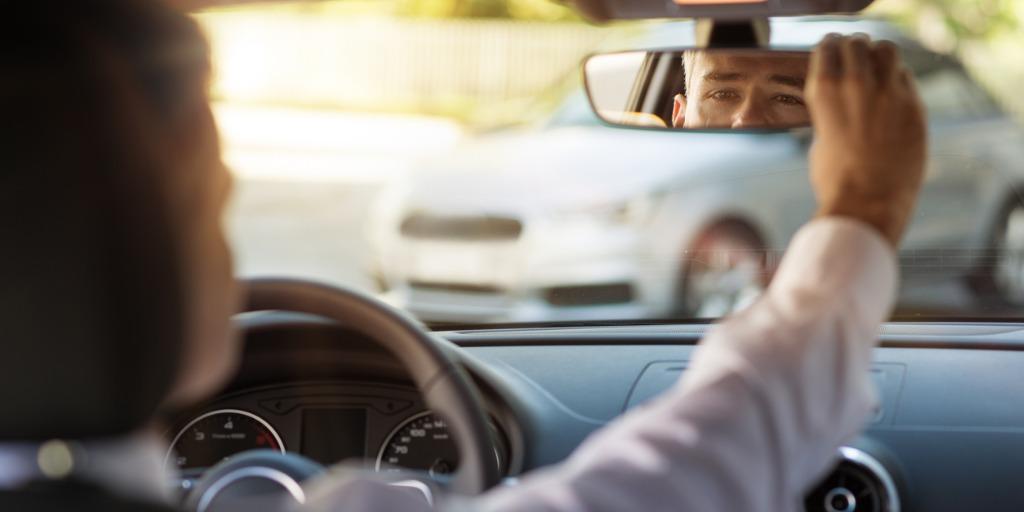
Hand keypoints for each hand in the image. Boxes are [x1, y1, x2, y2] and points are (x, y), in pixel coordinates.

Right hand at [806, 34, 926, 247]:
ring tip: (876, 69)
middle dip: (854, 49)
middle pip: (858, 43)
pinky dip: (896, 80)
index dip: (830, 48)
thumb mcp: (820, 138)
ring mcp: (889, 94)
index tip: (832, 52)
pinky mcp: (914, 107)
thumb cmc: (835, 179)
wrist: (867, 203)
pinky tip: (891, 94)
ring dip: (878, 55)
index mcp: (825, 91)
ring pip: (887, 50)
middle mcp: (857, 84)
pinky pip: (905, 78)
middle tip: (854, 59)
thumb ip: (830, 113)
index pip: (828, 46)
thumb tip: (841, 103)